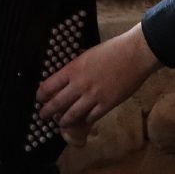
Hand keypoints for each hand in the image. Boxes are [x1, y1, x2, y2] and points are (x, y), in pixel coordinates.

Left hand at [37, 24, 160, 131]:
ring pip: (72, 115)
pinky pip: (90, 118)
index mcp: (73, 69)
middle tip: (43, 116)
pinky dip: (84, 121)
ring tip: (60, 123)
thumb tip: (66, 80)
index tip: (39, 99)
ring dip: (63, 121)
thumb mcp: (87, 56)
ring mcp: (93, 96)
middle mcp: (79, 84)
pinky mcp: (107, 105)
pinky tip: (81, 122)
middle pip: (57, 103)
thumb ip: (75, 69)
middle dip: (47, 112)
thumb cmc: (112, 50)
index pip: (49, 86)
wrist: (135, 54)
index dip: (41, 95)